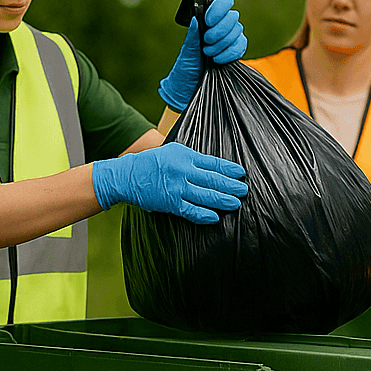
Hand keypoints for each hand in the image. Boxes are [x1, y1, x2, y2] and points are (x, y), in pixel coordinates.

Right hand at [92, 142, 246, 223]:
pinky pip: (190, 210)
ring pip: (205, 195)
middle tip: (243, 190)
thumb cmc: (150, 162)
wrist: (126, 175)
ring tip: (235, 203)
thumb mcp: (171, 152)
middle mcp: (183, 170)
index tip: (241, 173)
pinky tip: (214, 217)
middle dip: (231, 186)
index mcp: (185, 155)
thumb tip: (211, 167)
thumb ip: (190, 159)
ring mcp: (177, 187)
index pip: (213, 163)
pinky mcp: (170, 202)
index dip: (229, 169)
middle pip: (213, 179)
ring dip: (222, 200)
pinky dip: (203, 215)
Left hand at [158, 0, 247, 110]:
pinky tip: (218, 60)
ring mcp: (230, 40)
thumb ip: (192, 37)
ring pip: (238, 31)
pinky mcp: (236, 53)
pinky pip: (241, 46)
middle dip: (219, 31)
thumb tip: (194, 19)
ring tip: (209, 55)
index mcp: (207, 22)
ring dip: (222, 44)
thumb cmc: (185, 69)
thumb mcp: (186, 53)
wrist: (188, 91)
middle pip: (232, 17)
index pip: (224, 2)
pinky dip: (230, 53)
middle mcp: (221, 28)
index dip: (219, 9)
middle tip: (206, 44)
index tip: (207, 22)